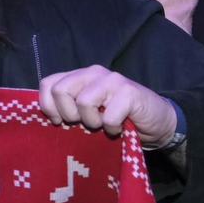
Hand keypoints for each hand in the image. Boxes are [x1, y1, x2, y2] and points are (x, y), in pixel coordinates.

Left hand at [38, 65, 178, 143]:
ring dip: (92, 122)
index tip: (59, 122)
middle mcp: (93, 73)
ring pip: (83, 102)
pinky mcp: (129, 91)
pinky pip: (108, 116)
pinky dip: (112, 129)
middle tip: (84, 124)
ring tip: (103, 125)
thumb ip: (69, 108)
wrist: (156, 123)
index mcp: (79, 77)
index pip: (48, 83)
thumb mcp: (87, 113)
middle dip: (68, 114)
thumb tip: (47, 118)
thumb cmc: (117, 119)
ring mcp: (112, 80)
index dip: (48, 106)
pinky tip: (119, 128)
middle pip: (60, 90)